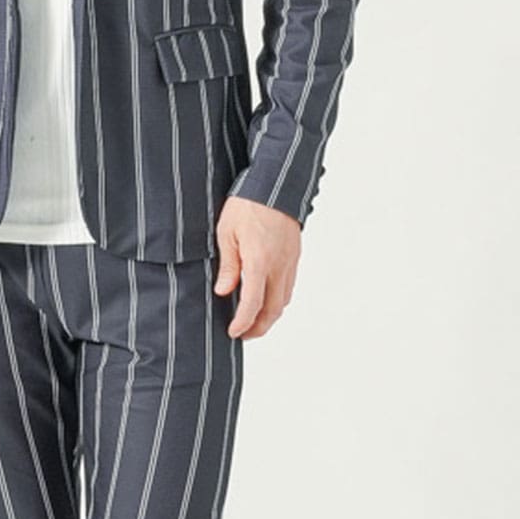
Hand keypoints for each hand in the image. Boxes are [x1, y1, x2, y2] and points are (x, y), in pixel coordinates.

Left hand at [213, 196, 300, 338]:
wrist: (276, 184)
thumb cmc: (247, 204)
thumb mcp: (226, 233)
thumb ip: (228, 266)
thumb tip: (224, 292)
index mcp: (260, 261)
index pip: (253, 304)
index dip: (243, 323)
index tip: (233, 332)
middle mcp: (279, 266)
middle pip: (273, 310)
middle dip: (259, 328)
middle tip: (243, 334)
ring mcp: (290, 262)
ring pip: (284, 300)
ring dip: (270, 316)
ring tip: (253, 321)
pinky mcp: (295, 256)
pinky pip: (289, 286)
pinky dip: (278, 300)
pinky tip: (266, 299)